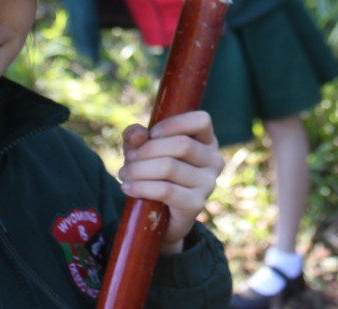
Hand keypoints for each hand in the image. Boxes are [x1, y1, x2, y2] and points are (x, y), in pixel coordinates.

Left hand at [118, 111, 224, 252]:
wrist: (160, 216)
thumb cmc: (153, 172)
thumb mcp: (141, 148)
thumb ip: (136, 136)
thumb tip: (138, 134)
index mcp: (206, 140)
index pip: (201, 121)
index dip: (173, 124)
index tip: (150, 134)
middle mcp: (213, 160)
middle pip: (182, 144)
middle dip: (148, 150)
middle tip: (128, 159)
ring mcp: (208, 183)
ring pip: (170, 167)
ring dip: (139, 169)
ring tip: (124, 174)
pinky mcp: (196, 204)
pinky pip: (166, 190)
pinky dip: (142, 187)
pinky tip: (128, 187)